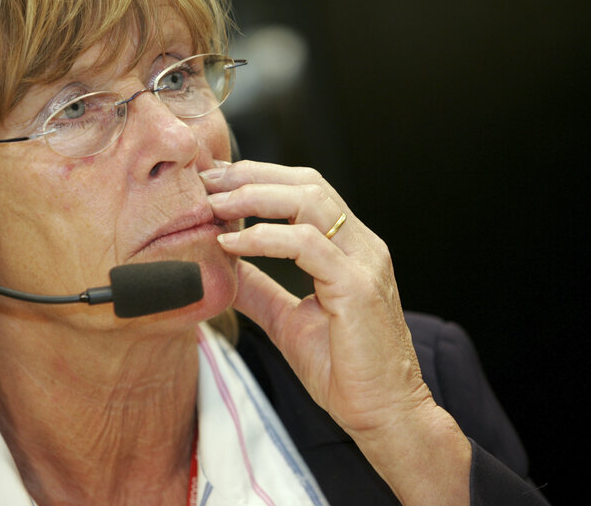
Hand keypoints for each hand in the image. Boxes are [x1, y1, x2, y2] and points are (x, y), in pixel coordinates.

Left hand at [201, 160, 470, 504]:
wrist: (383, 415)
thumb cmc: (344, 370)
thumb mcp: (287, 320)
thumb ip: (259, 288)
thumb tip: (221, 266)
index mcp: (350, 249)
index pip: (306, 191)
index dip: (260, 178)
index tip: (215, 182)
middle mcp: (362, 246)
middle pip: (307, 184)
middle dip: (252, 175)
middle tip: (206, 179)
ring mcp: (364, 262)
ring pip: (309, 202)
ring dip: (254, 197)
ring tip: (213, 205)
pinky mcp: (358, 287)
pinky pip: (307, 245)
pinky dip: (264, 238)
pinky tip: (231, 244)